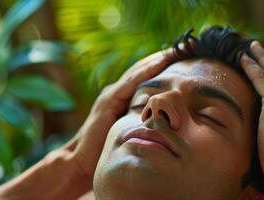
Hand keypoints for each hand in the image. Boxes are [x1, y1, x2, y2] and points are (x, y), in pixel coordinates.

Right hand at [62, 48, 176, 181]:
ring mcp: (112, 94)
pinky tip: (159, 63)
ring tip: (174, 50)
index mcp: (122, 98)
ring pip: (137, 71)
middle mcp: (117, 92)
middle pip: (142, 70)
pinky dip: (145, 71)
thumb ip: (143, 121)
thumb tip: (165, 121)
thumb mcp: (130, 130)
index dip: (160, 66)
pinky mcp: (109, 100)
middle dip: (160, 58)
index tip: (180, 57)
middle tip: (181, 47)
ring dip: (156, 59)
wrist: (82, 160)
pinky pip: (130, 82)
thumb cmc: (107, 150)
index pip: (144, 76)